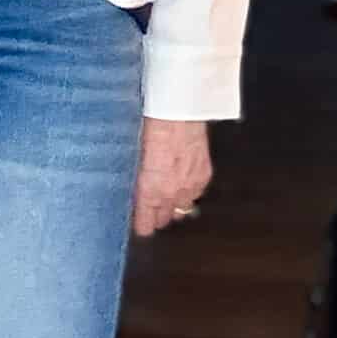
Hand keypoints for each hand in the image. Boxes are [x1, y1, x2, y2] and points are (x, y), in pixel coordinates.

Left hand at [131, 116, 211, 236]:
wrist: (178, 111)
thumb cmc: (152, 128)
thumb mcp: (134, 157)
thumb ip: (135, 180)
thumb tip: (133, 191)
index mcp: (149, 190)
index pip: (146, 223)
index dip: (141, 225)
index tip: (138, 226)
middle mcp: (170, 193)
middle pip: (163, 218)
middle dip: (156, 215)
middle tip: (149, 210)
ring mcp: (189, 186)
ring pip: (181, 209)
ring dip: (173, 204)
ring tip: (166, 197)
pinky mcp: (203, 175)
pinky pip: (195, 194)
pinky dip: (188, 191)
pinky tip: (181, 183)